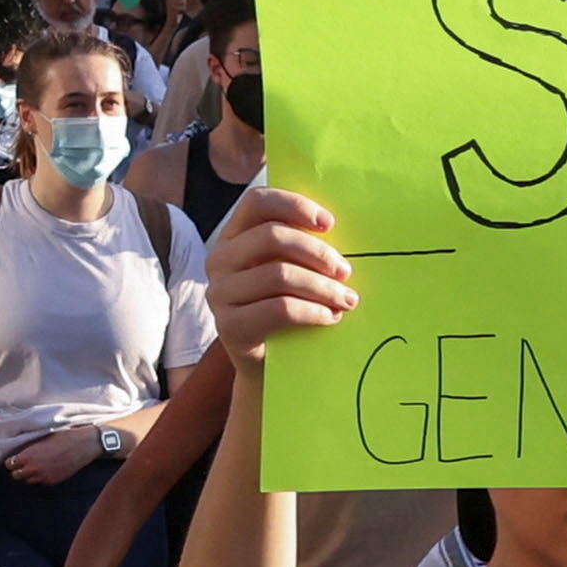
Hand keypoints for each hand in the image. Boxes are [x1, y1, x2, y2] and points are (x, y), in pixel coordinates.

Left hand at [0, 430, 92, 486]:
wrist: (83, 445)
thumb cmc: (63, 437)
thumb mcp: (42, 438)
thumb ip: (30, 447)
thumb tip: (21, 450)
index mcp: (28, 456)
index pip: (10, 465)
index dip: (11, 461)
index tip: (14, 459)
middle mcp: (34, 469)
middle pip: (16, 476)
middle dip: (17, 470)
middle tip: (22, 464)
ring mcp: (44, 477)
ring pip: (28, 481)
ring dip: (29, 475)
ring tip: (35, 466)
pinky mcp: (53, 481)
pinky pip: (41, 482)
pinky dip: (41, 477)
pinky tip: (47, 468)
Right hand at [199, 186, 352, 359]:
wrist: (269, 364)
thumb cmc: (288, 307)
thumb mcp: (292, 268)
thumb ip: (303, 246)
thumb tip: (339, 227)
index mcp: (234, 236)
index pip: (257, 202)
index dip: (295, 205)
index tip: (330, 224)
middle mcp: (220, 260)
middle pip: (272, 236)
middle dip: (317, 252)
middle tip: (346, 271)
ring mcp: (220, 293)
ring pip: (279, 275)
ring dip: (323, 287)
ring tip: (347, 299)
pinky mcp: (229, 326)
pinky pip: (280, 309)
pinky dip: (314, 312)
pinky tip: (331, 317)